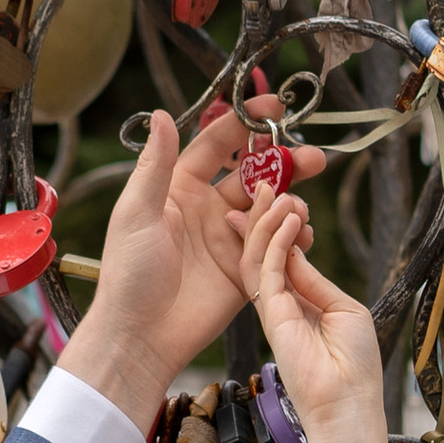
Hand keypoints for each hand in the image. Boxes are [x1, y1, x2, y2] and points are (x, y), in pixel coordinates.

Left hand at [55, 109, 320, 433]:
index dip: (245, 122)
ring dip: (291, 201)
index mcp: (179, 188)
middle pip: (254, 173)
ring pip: (270, 208)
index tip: (275, 105)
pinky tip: (303, 233)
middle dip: (285, 161)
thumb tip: (163, 114)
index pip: (217, 145)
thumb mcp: (137, 213)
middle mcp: (207, 209)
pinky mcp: (245, 270)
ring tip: (300, 207)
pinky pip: (276, 245)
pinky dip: (293, 236)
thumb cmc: (129, 274)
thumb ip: (156, 164)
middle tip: (314, 158)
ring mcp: (228, 239)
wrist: (140, 336)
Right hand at [241, 184, 381, 440]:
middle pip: (262, 254)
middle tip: (262, 186)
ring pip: (258, 258)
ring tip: (275, 192)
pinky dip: (277, 241)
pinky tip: (290, 219)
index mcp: (301, 305)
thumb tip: (295, 248)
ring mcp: (273, 311)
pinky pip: (268, 269)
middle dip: (260, 220)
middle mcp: (282, 306)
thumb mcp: (342, 310)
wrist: (348, 404)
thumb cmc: (355, 367)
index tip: (279, 200)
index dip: (279, 230)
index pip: (283, 259)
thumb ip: (315, 280)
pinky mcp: (271, 315)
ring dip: (266, 223)